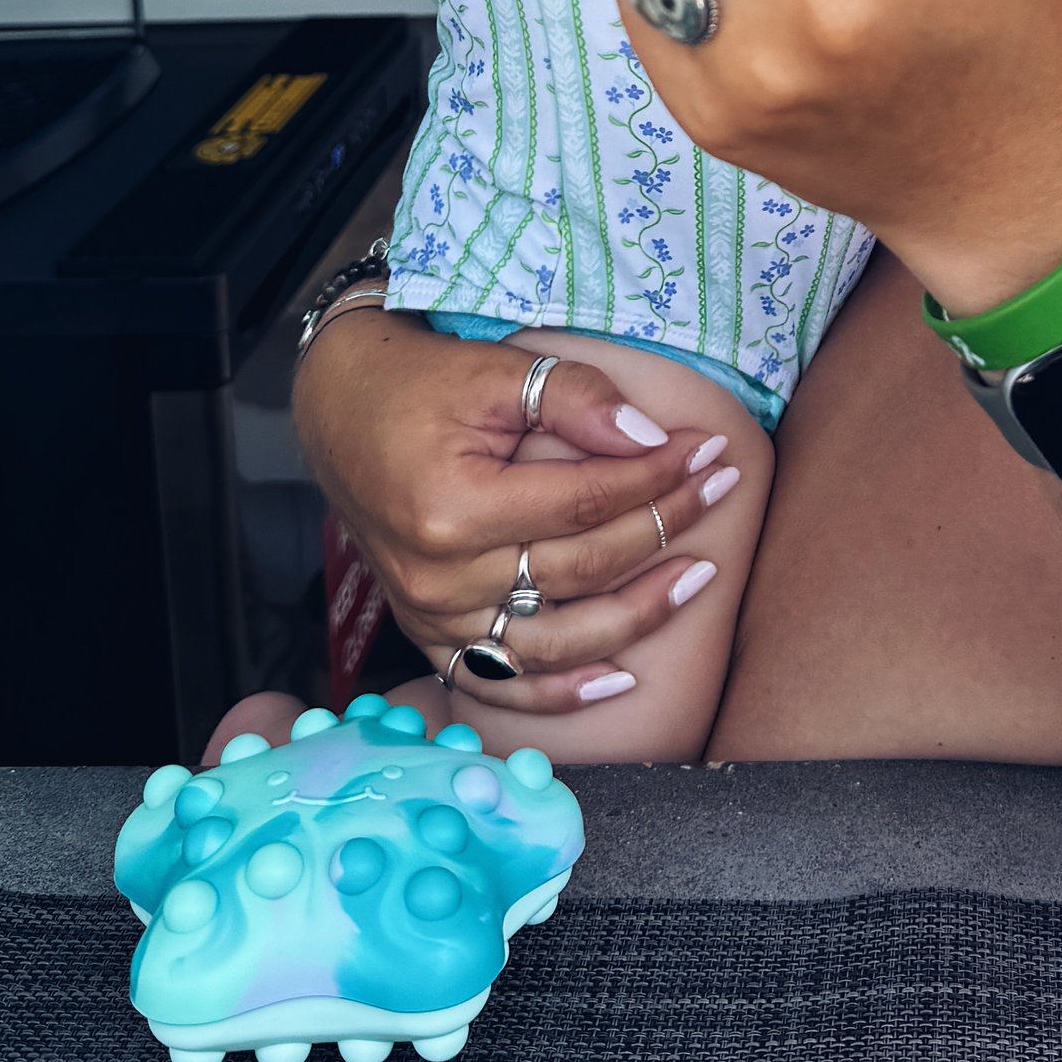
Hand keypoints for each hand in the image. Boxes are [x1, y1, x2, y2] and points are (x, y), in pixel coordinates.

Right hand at [290, 310, 735, 715]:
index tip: (708, 451)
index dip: (656, 478)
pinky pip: (501, 681)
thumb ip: (573, 398)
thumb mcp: (494, 370)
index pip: (584, 502)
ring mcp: (432, 615)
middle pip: (580, 567)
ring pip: (555, 639)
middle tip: (721, 489)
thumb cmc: (417, 384)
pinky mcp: (429, 634)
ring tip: (700, 578)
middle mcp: (439, 575)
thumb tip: (651, 439)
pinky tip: (618, 678)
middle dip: (664, 526)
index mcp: (452, 507)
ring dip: (637, 616)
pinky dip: (561, 691)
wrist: (341, 411)